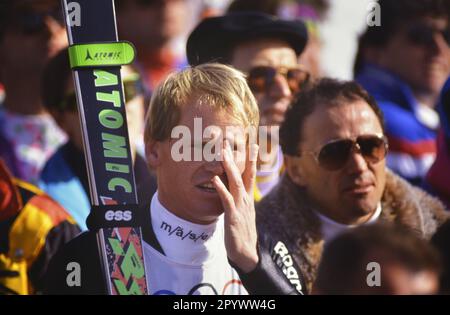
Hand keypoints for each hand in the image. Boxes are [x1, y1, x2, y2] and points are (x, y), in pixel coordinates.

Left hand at [212, 140, 258, 272]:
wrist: (246, 252)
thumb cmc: (242, 232)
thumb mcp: (242, 212)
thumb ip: (237, 199)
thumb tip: (232, 188)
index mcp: (248, 198)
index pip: (250, 174)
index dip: (251, 159)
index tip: (252, 144)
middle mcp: (246, 199)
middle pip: (244, 173)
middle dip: (239, 156)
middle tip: (232, 139)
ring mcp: (240, 207)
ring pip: (236, 182)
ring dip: (229, 166)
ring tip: (223, 152)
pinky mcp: (233, 216)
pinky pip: (226, 200)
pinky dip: (221, 188)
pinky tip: (214, 178)